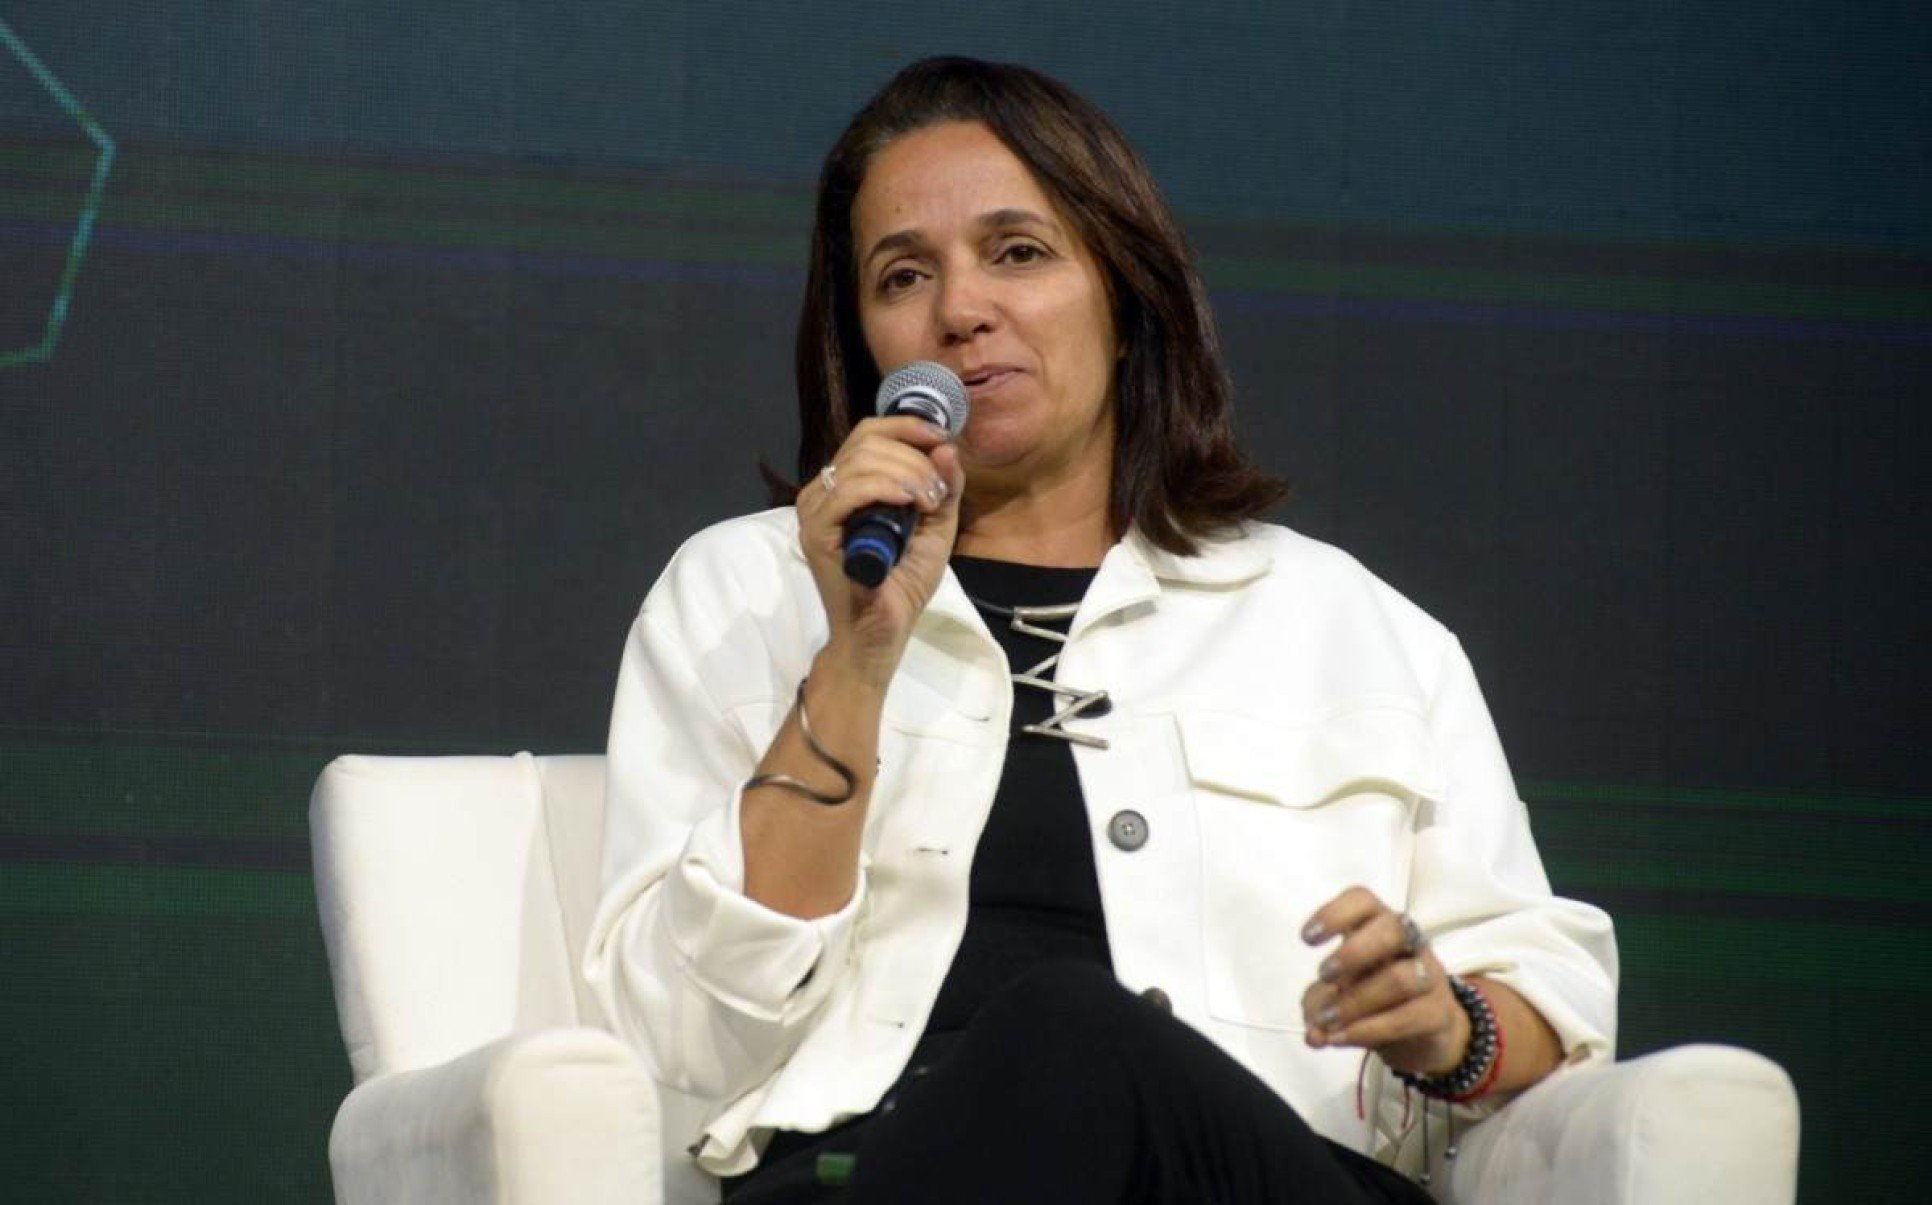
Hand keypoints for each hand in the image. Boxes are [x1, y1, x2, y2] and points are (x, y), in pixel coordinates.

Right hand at [795, 415, 965, 683]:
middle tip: (938, 493)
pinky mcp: (816, 532)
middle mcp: (824, 490)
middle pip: (867, 440)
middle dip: (914, 457)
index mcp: (846, 485)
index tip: (943, 440)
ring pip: (861, 460)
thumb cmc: (902, 585)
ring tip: (929, 503)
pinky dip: (886, 487)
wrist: (880, 634)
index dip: (908, 427)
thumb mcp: (936, 527)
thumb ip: (944, 487)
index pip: (869, 432)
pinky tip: (910, 503)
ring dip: (907, 474)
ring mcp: (815, 510)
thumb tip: (947, 446)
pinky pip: (850, 489)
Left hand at [1299, 886, 1470, 1077]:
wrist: (1423, 1035)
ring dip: (1355, 1003)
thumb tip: (1313, 1033)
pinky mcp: (1438, 1012)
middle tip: (1324, 976)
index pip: (1363, 900)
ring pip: (1401, 979)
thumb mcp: (1337, 996)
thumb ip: (1318, 1007)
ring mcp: (1428, 975)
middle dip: (1353, 954)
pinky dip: (1369, 1030)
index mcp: (1376, 926)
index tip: (1307, 939)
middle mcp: (1407, 943)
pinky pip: (1408, 1018)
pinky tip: (1343, 1039)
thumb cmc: (1373, 999)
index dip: (1334, 914)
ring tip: (1328, 1022)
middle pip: (1391, 928)